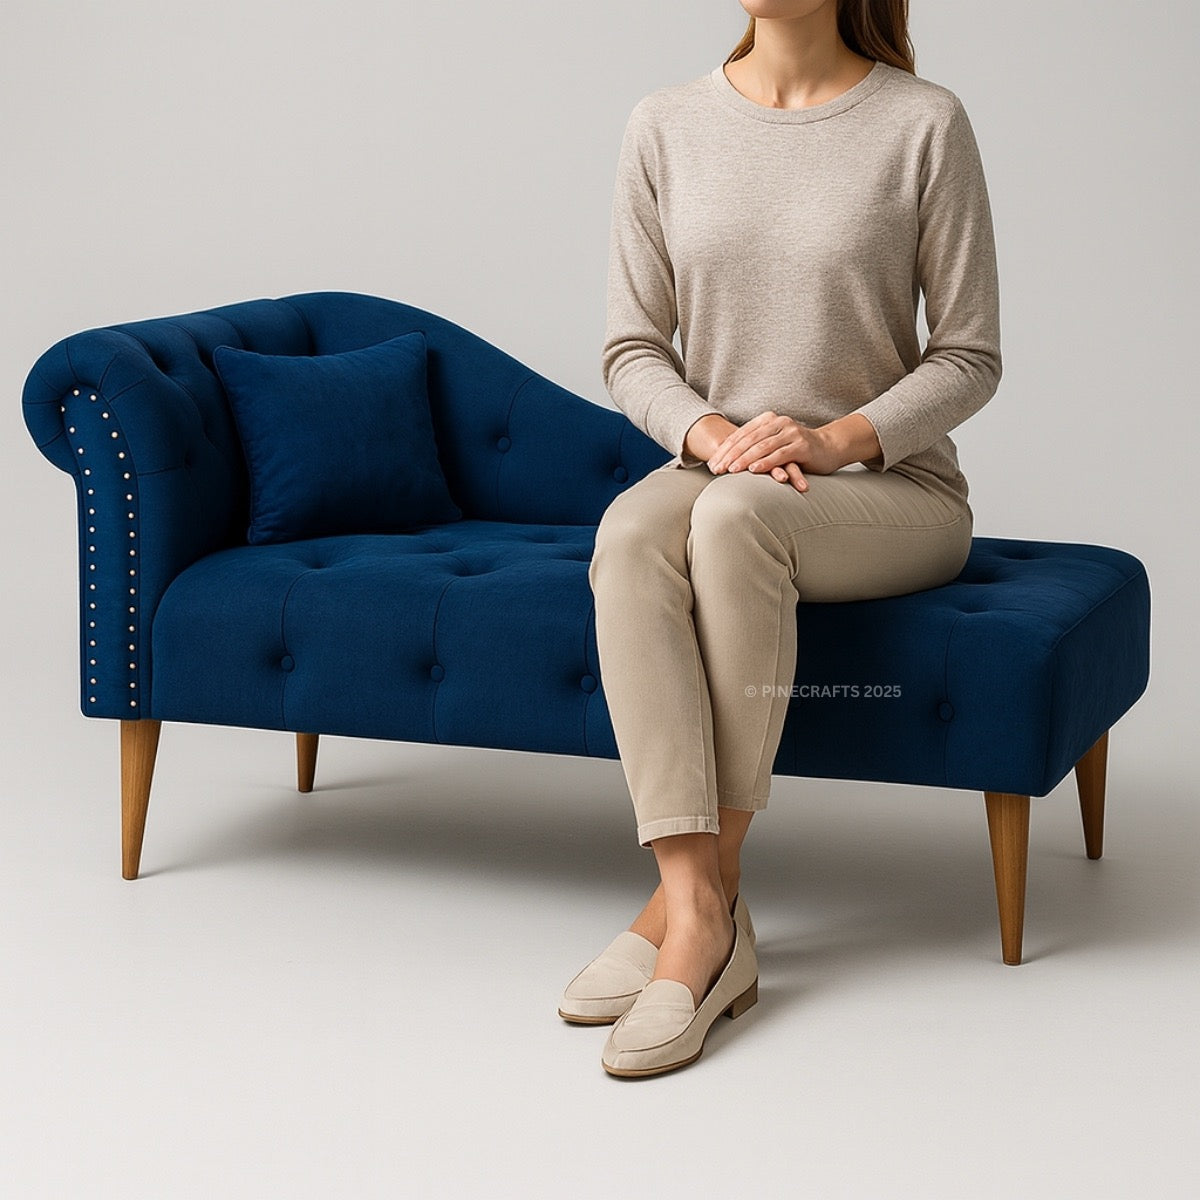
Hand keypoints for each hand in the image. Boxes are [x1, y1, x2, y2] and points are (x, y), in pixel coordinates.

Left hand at [708, 411, 845, 490]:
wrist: (830, 447)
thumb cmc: (797, 449)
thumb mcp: (774, 444)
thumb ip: (756, 446)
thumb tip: (728, 459)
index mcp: (768, 420)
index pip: (741, 435)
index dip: (724, 449)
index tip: (711, 464)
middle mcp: (778, 423)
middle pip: (748, 440)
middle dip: (730, 455)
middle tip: (715, 469)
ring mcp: (790, 433)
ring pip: (762, 446)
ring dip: (744, 459)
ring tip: (730, 470)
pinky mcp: (801, 445)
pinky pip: (780, 455)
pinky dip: (766, 462)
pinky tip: (754, 470)